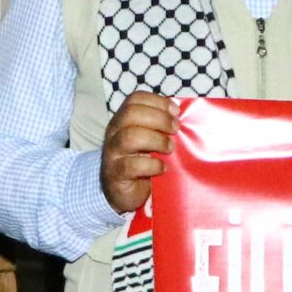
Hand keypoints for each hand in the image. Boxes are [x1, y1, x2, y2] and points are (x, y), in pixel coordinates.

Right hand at [100, 92, 178, 213]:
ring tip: (170, 149)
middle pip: (131, 113)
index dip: (157, 102)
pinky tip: (162, 168)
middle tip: (175, 130)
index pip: (135, 99)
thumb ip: (159, 127)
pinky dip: (152, 165)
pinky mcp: (115, 173)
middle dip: (159, 119)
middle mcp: (114, 132)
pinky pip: (132, 165)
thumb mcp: (149, 140)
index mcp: (123, 119)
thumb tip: (179, 116)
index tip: (176, 112)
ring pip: (129, 137)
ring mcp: (112, 152)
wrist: (122, 192)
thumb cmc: (140, 162)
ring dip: (156, 140)